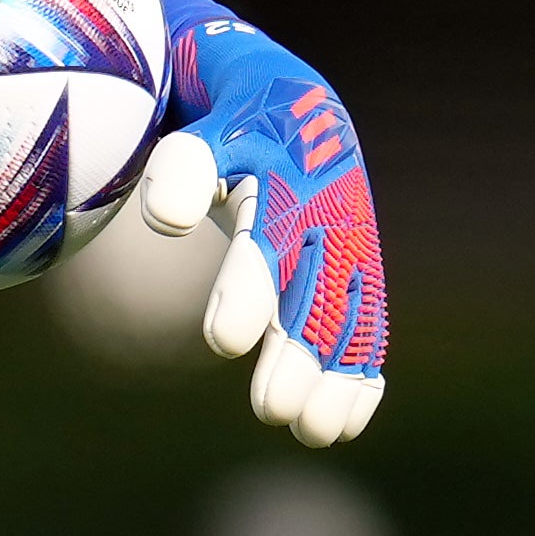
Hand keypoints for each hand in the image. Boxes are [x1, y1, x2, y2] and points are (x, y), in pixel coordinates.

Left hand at [133, 17, 386, 444]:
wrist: (294, 103)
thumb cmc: (225, 125)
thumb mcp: (198, 131)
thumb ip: (179, 168)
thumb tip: (165, 217)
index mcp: (288, 170)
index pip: (268, 235)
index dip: (249, 288)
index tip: (224, 342)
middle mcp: (330, 209)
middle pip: (317, 288)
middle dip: (300, 351)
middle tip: (274, 411)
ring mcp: (353, 241)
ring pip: (350, 312)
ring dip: (336, 373)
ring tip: (313, 432)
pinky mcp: (361, 267)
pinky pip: (369, 321)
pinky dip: (361, 370)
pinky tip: (346, 422)